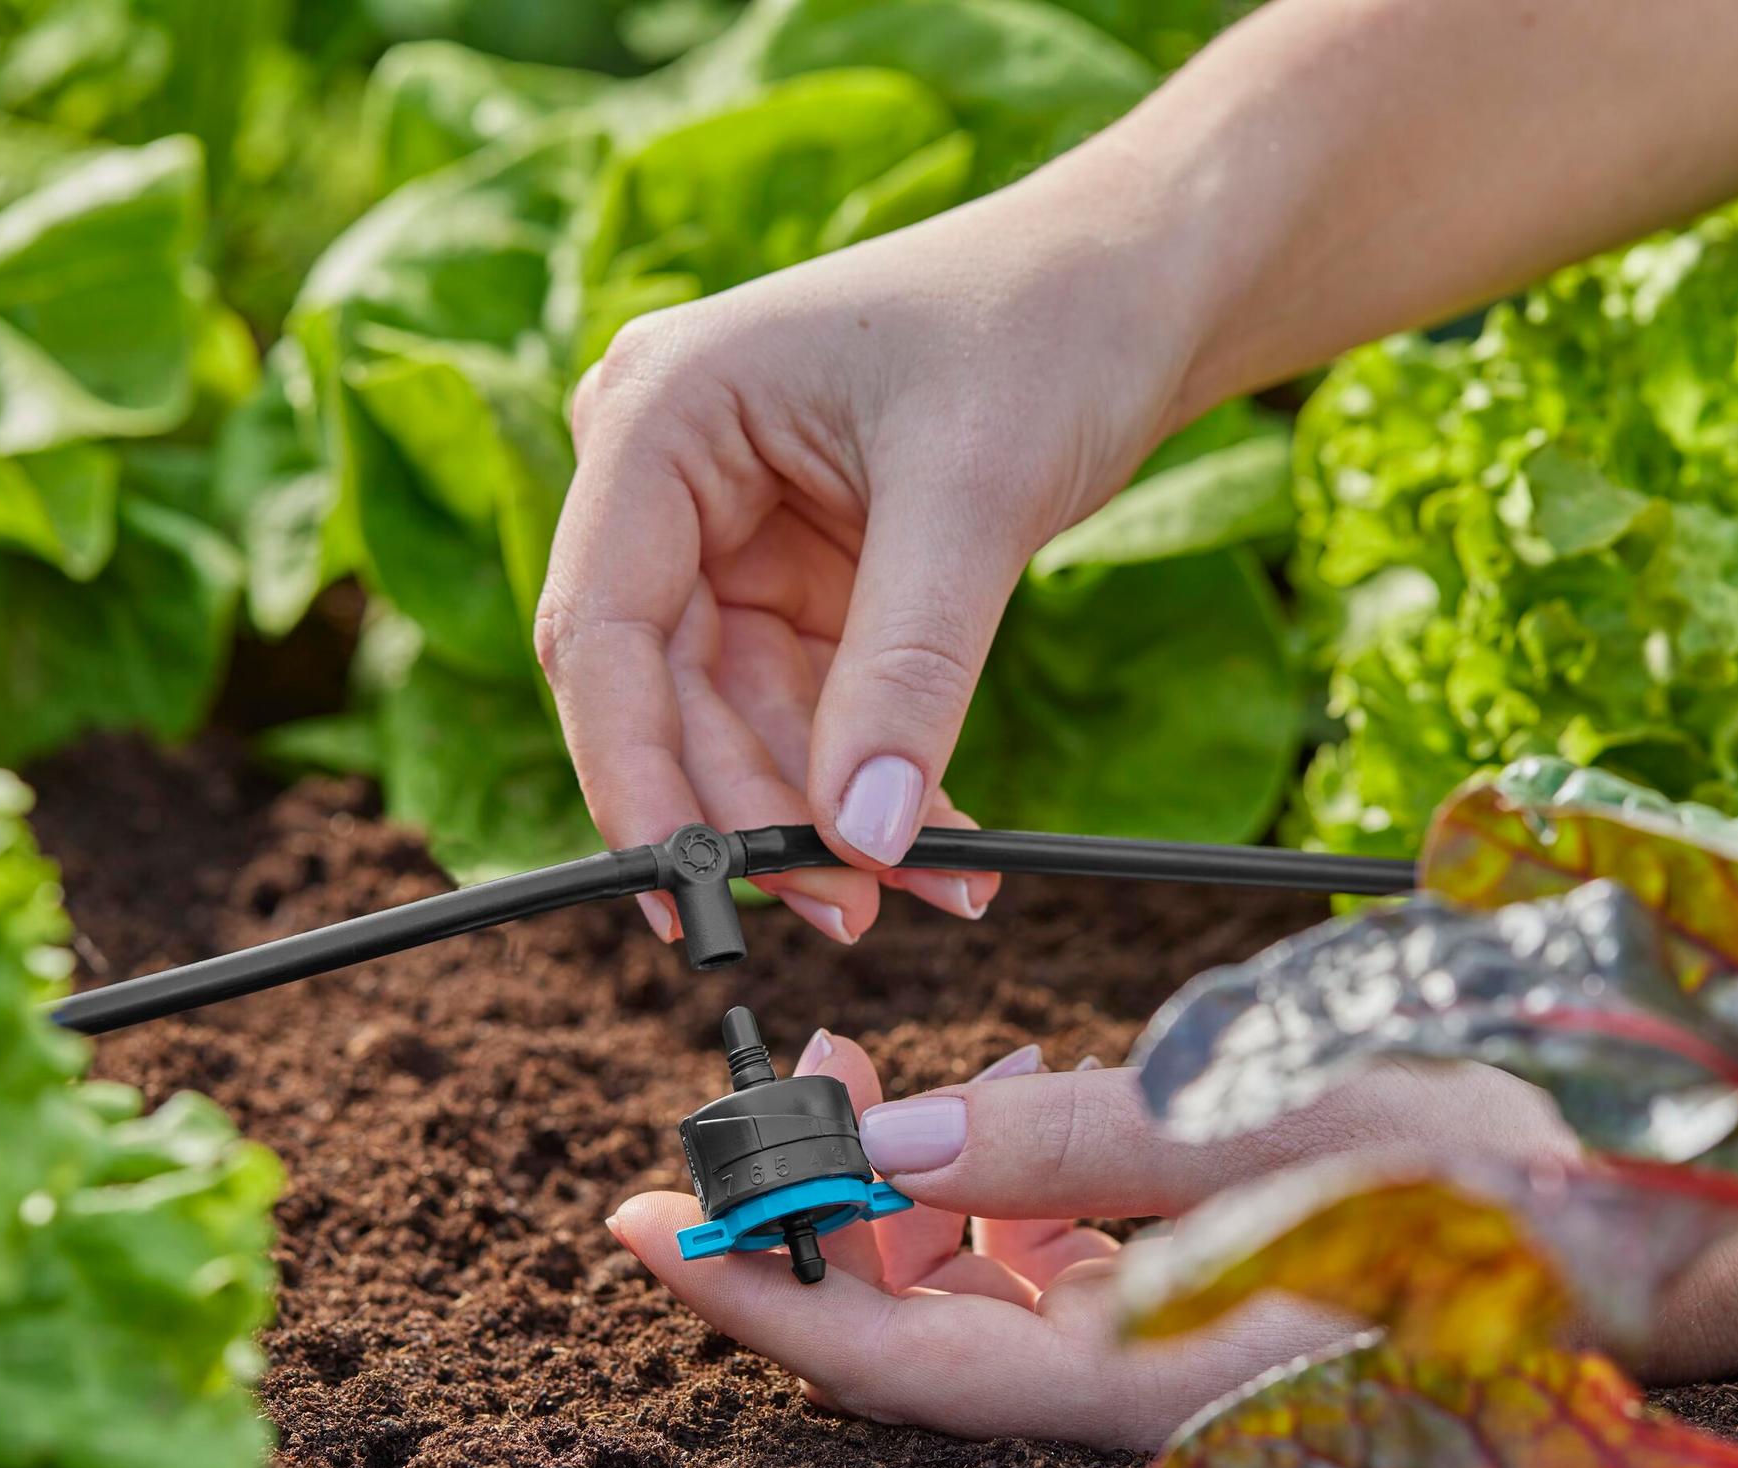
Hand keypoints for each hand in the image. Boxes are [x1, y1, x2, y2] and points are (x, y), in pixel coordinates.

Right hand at [532, 181, 1212, 944]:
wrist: (1134, 281)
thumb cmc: (1043, 327)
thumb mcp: (974, 499)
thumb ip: (906, 674)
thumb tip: (861, 841)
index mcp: (660, 416)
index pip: (603, 633)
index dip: (631, 778)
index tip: (689, 892)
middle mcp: (666, 477)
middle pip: (663, 696)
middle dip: (756, 815)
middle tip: (852, 915)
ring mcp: (726, 534)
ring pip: (735, 724)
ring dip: (823, 821)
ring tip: (933, 894)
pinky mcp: (794, 580)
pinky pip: (804, 714)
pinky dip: (867, 784)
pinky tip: (939, 849)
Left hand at [606, 1032, 1737, 1452]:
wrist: (1714, 1212)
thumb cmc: (1548, 1168)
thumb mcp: (1316, 1114)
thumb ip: (1095, 1133)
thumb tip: (900, 1136)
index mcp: (1166, 1377)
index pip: (902, 1367)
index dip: (762, 1300)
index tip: (645, 1222)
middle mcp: (1152, 1386)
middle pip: (922, 1331)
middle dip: (821, 1221)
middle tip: (773, 1092)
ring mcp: (1184, 1344)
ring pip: (981, 1291)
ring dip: (903, 1190)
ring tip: (861, 1072)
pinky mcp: (1218, 1292)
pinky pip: (1058, 1260)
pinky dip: (996, 1182)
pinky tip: (993, 1098)